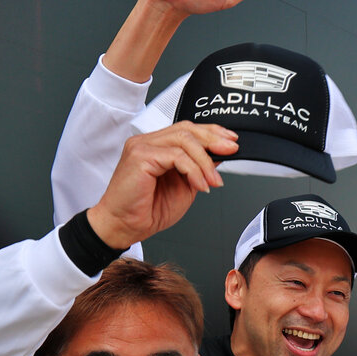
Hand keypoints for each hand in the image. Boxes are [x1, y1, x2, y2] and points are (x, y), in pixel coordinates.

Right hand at [86, 123, 237, 248]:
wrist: (125, 226)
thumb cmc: (147, 210)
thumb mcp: (185, 186)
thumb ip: (199, 169)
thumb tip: (219, 155)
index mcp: (157, 146)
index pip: (187, 129)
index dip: (212, 132)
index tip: (232, 143)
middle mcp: (147, 142)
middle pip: (187, 129)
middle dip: (214, 139)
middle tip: (231, 151)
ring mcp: (142, 146)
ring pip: (184, 140)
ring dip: (205, 161)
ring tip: (213, 181)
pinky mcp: (139, 156)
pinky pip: (176, 156)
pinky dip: (194, 171)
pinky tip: (200, 186)